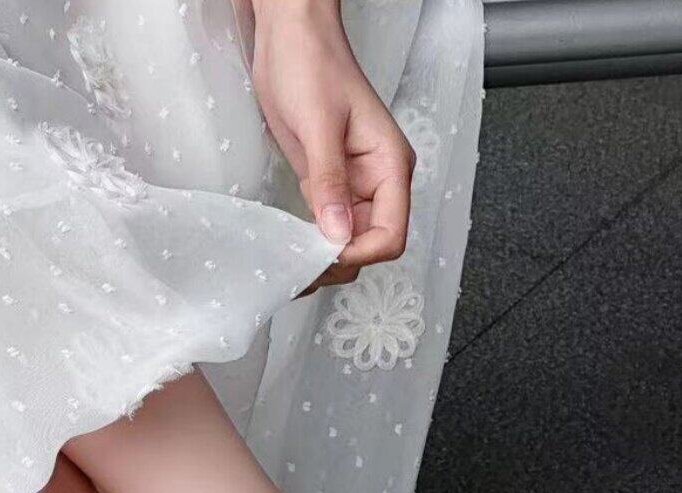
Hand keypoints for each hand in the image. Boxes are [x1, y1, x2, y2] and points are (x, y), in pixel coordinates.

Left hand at [250, 0, 414, 290]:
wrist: (291, 36)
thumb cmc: (311, 62)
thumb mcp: (318, 124)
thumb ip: (330, 182)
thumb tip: (337, 233)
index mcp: (389, 166)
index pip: (391, 235)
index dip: (360, 252)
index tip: (325, 252)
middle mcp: (377, 181)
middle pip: (371, 245)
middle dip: (340, 261)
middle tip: (303, 266)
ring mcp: (353, 185)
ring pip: (348, 242)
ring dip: (324, 257)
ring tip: (292, 261)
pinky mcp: (329, 185)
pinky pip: (327, 226)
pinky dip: (311, 242)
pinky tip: (291, 245)